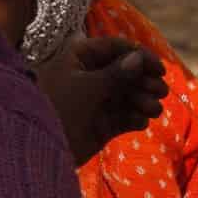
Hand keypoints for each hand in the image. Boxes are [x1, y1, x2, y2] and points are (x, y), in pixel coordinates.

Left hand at [34, 35, 167, 165]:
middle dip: (145, 81)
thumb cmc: (56, 108)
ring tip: (153, 110)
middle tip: (160, 92)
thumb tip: (139, 58)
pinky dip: (135, 118)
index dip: (140, 56)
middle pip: (128, 72)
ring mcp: (98, 101)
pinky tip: (140, 122)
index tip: (159, 69)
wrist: (38, 149)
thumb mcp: (86, 87)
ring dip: (144, 100)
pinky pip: (125, 117)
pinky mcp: (103, 124)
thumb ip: (116, 74)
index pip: (117, 48)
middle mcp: (91, 75)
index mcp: (81, 57)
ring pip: (129, 95)